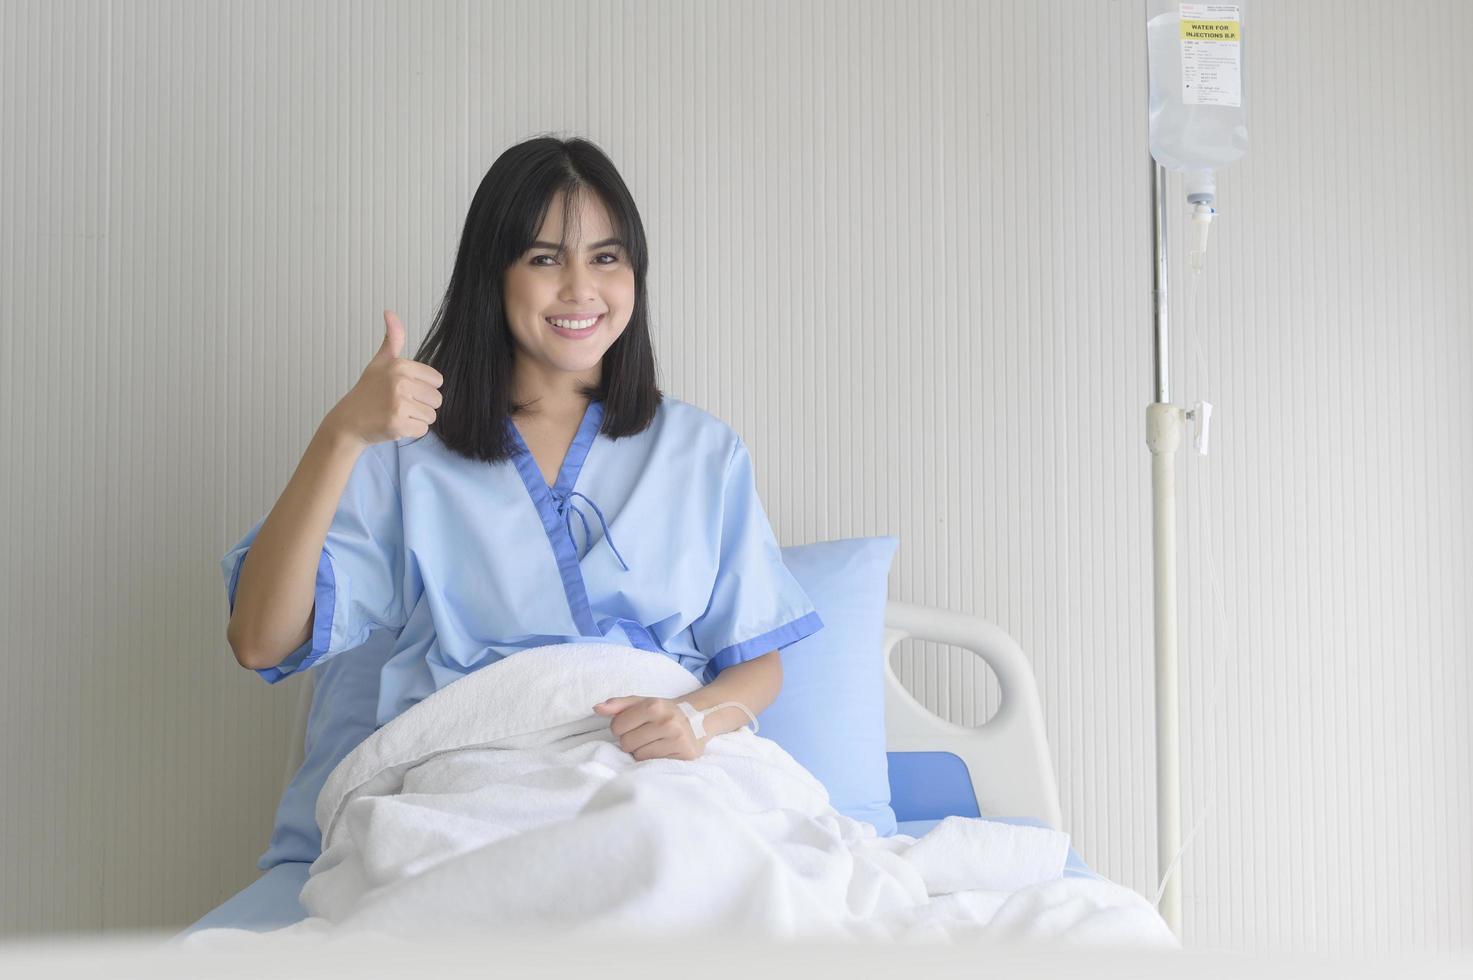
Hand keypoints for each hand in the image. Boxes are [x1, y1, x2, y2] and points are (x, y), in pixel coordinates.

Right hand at [325, 310, 444, 447]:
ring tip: (397, 414)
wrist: (348, 422)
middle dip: (422, 405)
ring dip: (417, 419)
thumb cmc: (367, 392)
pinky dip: (411, 431)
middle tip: (400, 404)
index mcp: (400, 366)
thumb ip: (392, 339)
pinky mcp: (398, 424)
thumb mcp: (380, 362)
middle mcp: (400, 382)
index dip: (423, 388)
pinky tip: (395, 424)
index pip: (437, 380)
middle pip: (437, 399)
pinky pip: (423, 430)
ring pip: (431, 415)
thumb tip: (390, 312)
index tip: (405, 390)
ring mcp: (399, 404)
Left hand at [593, 696, 706, 760]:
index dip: (620, 728)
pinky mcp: (685, 754)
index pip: (617, 726)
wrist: (698, 718)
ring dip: (641, 751)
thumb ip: (618, 705)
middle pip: (626, 743)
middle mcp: (667, 721)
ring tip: (653, 742)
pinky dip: (653, 758)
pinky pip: (653, 763)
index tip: (631, 726)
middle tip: (644, 735)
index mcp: (654, 705)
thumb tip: (596, 708)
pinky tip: (662, 749)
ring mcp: (677, 739)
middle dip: (631, 741)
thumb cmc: (663, 712)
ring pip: (639, 755)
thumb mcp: (642, 703)